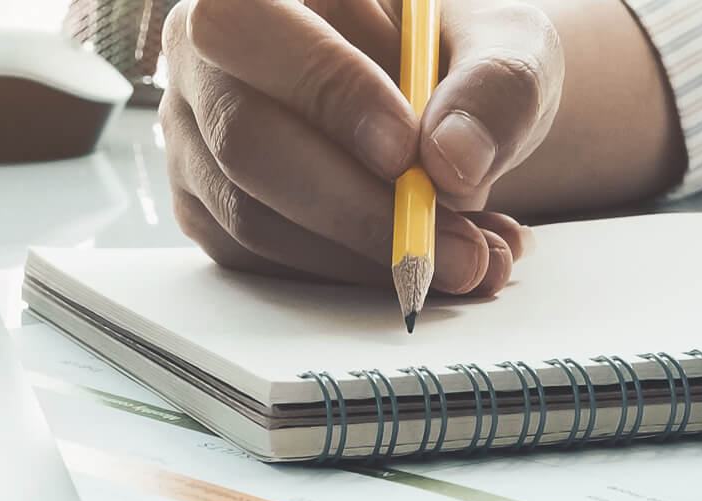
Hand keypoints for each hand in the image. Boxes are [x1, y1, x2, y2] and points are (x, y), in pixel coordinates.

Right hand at [158, 0, 564, 295]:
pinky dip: (354, 275)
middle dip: (358, 208)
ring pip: (253, 216)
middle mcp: (203, 56)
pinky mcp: (209, 207)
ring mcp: (195, 136)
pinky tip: (430, 259)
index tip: (406, 153)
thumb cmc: (458, 56)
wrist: (444, 107)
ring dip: (369, 254)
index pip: (251, 25)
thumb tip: (453, 157)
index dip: (326, 90)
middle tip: (456, 245)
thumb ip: (496, 86)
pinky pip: (265, 261)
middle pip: (245, 138)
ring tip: (471, 255)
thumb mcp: (506, 45)